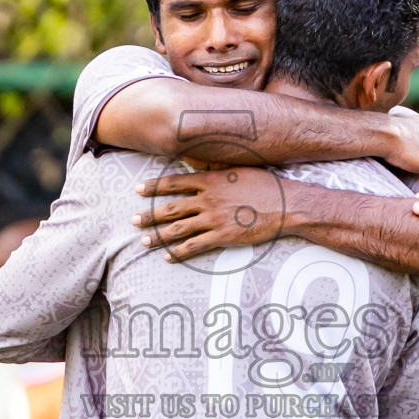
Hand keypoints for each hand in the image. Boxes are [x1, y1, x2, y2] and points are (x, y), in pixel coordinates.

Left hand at [132, 168, 283, 260]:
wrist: (285, 205)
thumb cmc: (265, 185)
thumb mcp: (240, 169)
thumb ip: (219, 168)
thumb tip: (206, 160)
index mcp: (210, 180)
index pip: (174, 183)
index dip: (154, 187)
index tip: (138, 189)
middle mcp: (207, 199)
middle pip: (170, 208)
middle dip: (149, 215)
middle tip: (133, 220)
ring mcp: (214, 219)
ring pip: (178, 229)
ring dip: (158, 236)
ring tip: (143, 241)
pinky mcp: (223, 237)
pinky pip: (195, 246)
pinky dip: (179, 253)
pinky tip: (168, 257)